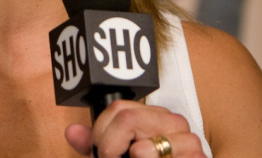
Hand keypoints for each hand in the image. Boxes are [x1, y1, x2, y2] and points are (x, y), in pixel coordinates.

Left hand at [64, 100, 206, 156]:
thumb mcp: (113, 156)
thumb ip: (94, 144)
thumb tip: (72, 132)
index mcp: (153, 116)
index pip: (118, 108)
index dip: (101, 133)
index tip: (102, 151)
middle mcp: (173, 122)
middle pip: (126, 118)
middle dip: (109, 147)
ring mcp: (189, 141)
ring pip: (141, 146)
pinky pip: (152, 157)